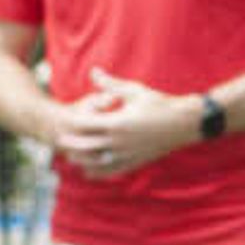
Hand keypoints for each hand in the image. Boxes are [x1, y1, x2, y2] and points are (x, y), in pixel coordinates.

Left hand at [61, 69, 197, 179]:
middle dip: (72, 143)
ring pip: (97, 162)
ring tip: (72, 158)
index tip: (64, 120)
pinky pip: (113, 171)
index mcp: (117, 122)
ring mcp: (128, 154)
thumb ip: (110, 84)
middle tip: (60, 141)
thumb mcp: (134, 90)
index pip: (86, 125)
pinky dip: (99, 172)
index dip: (73, 123)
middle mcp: (120, 141)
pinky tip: (90, 172)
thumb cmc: (159, 103)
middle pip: (87, 146)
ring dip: (83, 160)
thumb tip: (93, 71)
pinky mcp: (136, 162)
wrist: (184, 123)